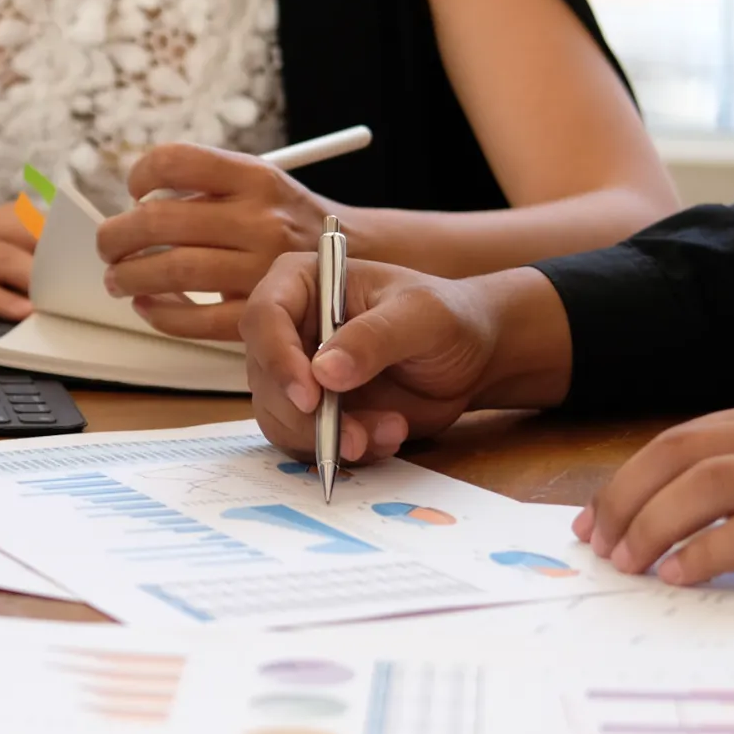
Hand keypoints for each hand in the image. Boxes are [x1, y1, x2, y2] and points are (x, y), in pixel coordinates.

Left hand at [96, 145, 334, 338]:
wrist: (361, 260)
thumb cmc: (291, 222)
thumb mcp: (264, 185)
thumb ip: (209, 187)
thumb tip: (136, 204)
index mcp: (256, 177)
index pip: (177, 162)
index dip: (141, 175)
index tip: (134, 193)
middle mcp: (260, 219)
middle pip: (160, 221)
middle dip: (118, 236)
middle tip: (108, 245)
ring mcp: (261, 267)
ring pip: (172, 271)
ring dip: (129, 277)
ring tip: (118, 277)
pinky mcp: (261, 311)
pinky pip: (195, 319)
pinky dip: (160, 314)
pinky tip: (148, 305)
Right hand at [245, 257, 563, 458]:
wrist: (470, 358)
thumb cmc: (447, 317)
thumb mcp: (422, 316)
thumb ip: (375, 337)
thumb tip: (324, 371)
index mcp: (303, 283)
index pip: (264, 316)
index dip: (277, 358)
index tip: (310, 396)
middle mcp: (289, 328)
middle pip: (265, 377)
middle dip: (308, 416)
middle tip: (355, 437)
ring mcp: (296, 373)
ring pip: (281, 417)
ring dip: (330, 439)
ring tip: (390, 433)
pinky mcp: (312, 412)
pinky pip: (305, 442)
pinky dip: (342, 450)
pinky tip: (387, 438)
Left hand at [576, 390, 733, 606]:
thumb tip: (696, 512)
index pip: (687, 436)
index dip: (632, 476)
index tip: (599, 516)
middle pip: (683, 452)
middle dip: (626, 498)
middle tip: (598, 543)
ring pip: (708, 484)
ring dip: (653, 526)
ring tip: (629, 563)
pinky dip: (705, 553)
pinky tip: (680, 576)